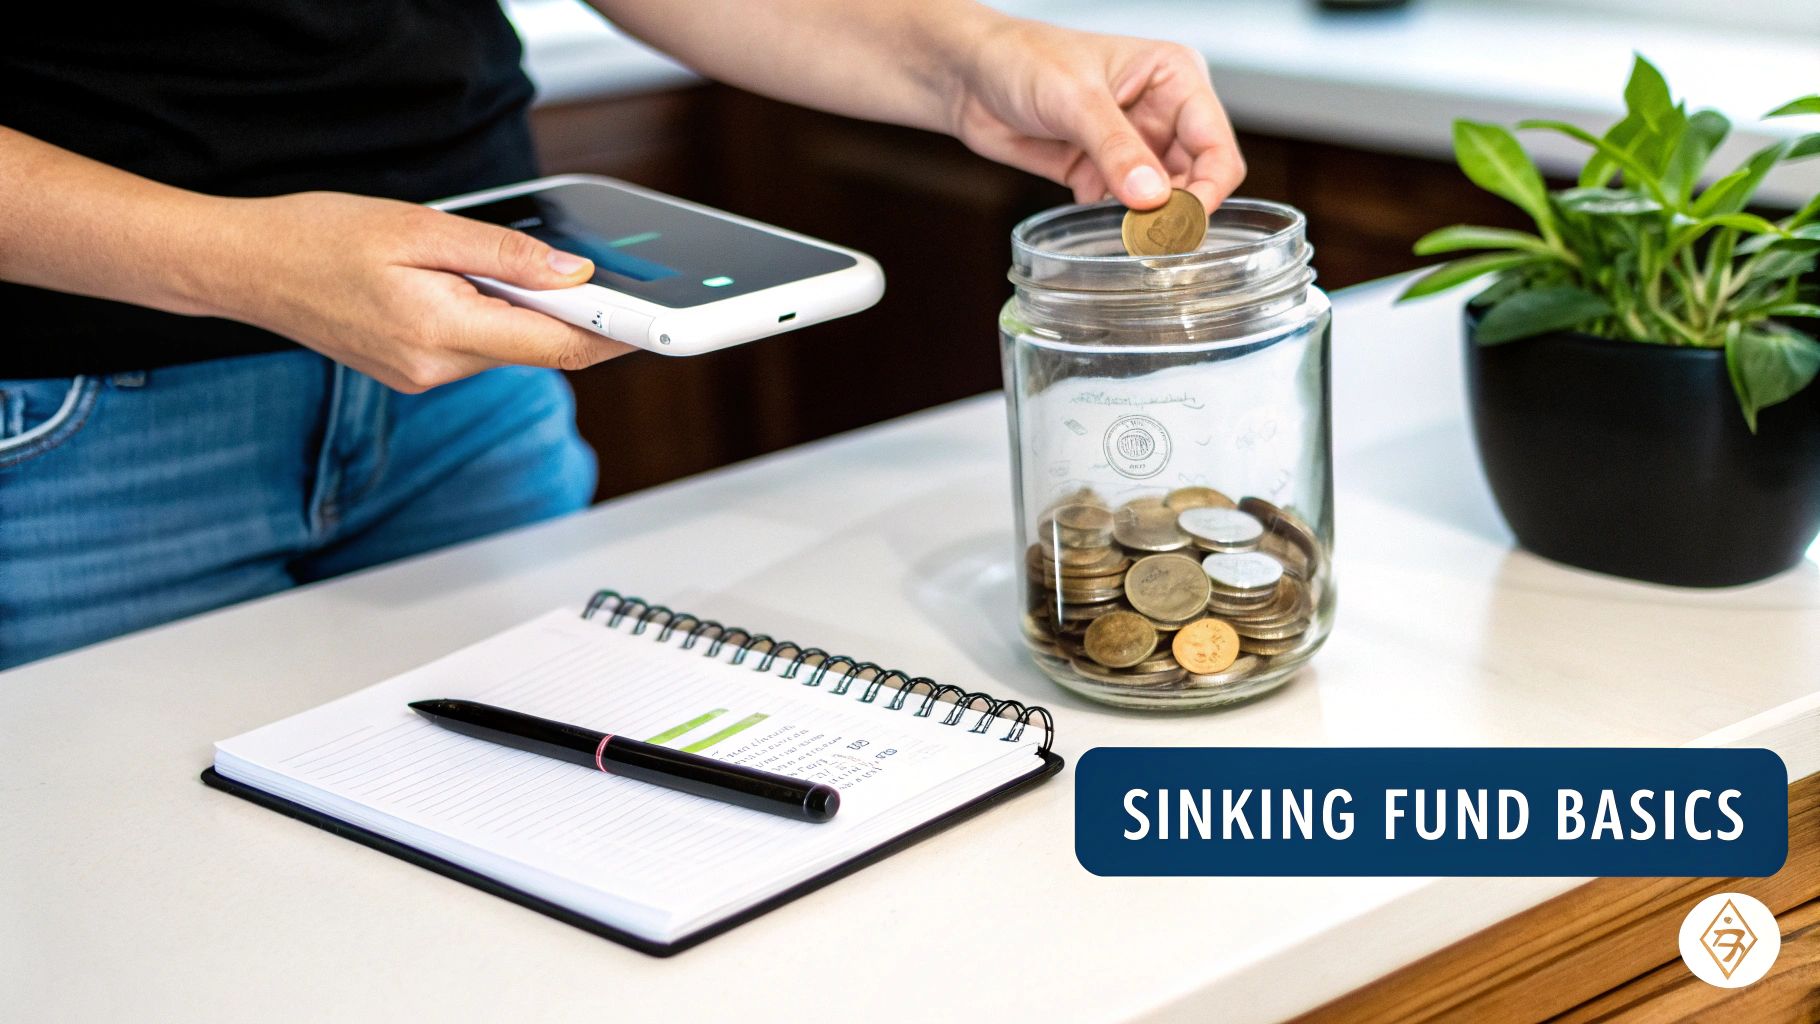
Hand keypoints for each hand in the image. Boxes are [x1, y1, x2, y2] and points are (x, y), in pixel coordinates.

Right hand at [205, 192, 631, 392]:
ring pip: (505, 345)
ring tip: (485, 261)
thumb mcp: (417, 228)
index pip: (556, 346)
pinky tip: (458, 281)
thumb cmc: (317, 238)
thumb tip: (572, 270)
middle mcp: (437, 368)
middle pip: (536, 348)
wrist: (243, 268)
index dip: (612, 334)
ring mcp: (424, 376)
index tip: (653, 320)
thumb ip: (502, 253)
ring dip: (520, 309)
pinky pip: (474, 345)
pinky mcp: (414, 370)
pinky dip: (488, 315)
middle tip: (591, 272)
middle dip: (569, 313)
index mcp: (442, 332)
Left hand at [947, 18, 1243, 211]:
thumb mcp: (1074, 99)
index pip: (1216, 142)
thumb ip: (1117, 148)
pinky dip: (1121, 224)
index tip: (1183, 220)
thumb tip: (1153, 196)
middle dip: (1181, 210)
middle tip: (1156, 239)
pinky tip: (1102, 223)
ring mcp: (1134, 146)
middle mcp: (1163, 112)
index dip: (1209, 187)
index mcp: (1174, 77)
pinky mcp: (1105, 173)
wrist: (969, 78)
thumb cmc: (1023, 59)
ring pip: (1165, 198)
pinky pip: (1128, 210)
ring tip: (1133, 238)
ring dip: (1152, 222)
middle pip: (1198, 176)